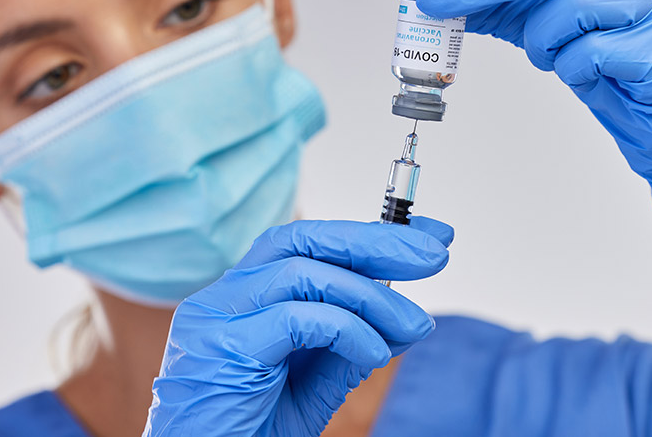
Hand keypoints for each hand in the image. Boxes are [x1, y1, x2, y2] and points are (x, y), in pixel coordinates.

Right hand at [142, 217, 452, 436]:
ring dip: (372, 296)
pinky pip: (299, 318)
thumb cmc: (248, 434)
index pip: (309, 243)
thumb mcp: (312, 385)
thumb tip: (407, 317)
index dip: (370, 234)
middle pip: (304, 240)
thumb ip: (351, 345)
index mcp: (243, 296)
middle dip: (376, 242)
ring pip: (305, 272)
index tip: (428, 236)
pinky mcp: (223, 346)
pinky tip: (376, 354)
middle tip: (434, 254)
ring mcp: (217, 316)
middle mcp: (224, 296)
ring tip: (415, 324)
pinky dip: (349, 330)